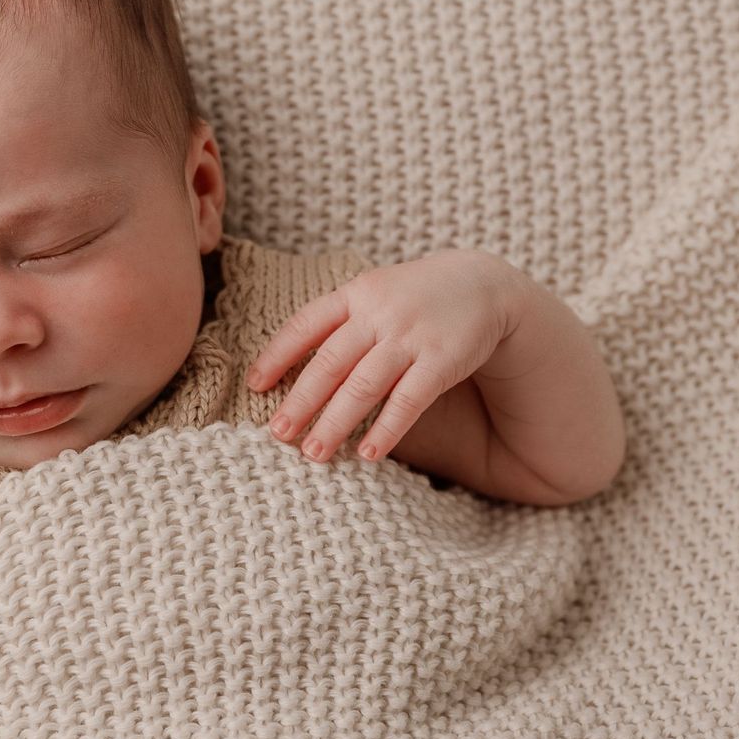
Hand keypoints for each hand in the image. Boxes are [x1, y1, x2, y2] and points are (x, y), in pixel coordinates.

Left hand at [246, 249, 516, 462]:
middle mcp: (378, 313)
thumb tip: (289, 365)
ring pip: (363, 385)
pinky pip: (408, 400)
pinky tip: (369, 454)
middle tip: (277, 434)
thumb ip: (340, 321)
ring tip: (313, 454)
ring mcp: (410, 336)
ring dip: (336, 423)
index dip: (277, 355)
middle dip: (300, 401)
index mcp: (355, 294)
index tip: (254, 386)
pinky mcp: (442, 359)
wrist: (483, 285)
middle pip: (330, 362)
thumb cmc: (415, 298)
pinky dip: (387, 428)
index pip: (305, 325)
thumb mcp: (374, 294)